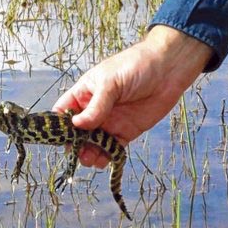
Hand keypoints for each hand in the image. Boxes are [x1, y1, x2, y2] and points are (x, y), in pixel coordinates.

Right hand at [53, 25, 212, 167]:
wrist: (168, 68)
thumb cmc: (136, 65)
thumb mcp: (110, 83)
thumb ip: (96, 105)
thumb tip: (77, 124)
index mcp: (85, 93)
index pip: (64, 111)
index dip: (59, 124)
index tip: (59, 137)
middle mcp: (95, 109)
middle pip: (77, 132)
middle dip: (75, 143)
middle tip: (76, 152)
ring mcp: (110, 122)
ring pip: (93, 143)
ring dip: (89, 153)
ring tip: (90, 159)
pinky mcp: (126, 131)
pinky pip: (112, 148)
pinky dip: (107, 156)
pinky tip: (103, 161)